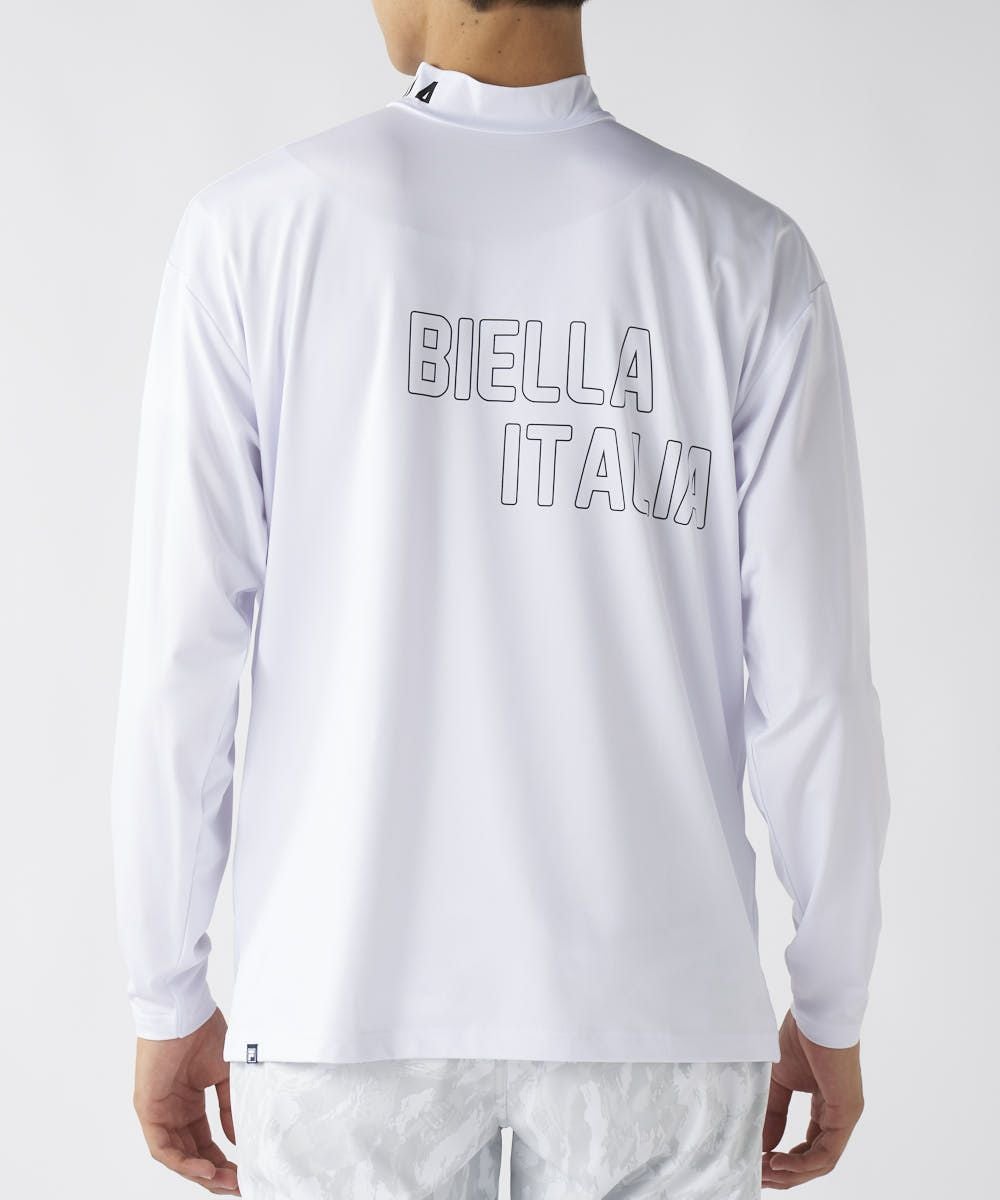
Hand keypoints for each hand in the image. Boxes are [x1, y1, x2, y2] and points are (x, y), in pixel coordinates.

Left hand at [133, 1006, 239, 1193]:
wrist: (185, 1011)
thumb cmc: (204, 1032)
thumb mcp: (224, 1075)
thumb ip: (229, 1107)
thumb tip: (237, 1138)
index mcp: (189, 1103)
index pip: (205, 1142)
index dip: (224, 1160)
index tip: (244, 1173)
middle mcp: (172, 1113)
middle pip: (192, 1155)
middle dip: (215, 1174)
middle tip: (237, 1186)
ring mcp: (159, 1114)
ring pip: (177, 1157)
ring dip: (201, 1174)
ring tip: (226, 1183)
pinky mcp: (148, 1111)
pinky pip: (163, 1148)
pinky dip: (184, 1162)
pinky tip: (206, 1168)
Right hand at [761, 1009, 864, 1188]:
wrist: (815, 1013)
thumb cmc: (799, 1036)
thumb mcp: (778, 1080)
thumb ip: (773, 1113)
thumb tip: (762, 1146)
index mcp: (826, 1106)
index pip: (809, 1146)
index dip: (786, 1161)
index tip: (759, 1164)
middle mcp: (839, 1115)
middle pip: (815, 1160)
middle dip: (786, 1174)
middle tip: (758, 1177)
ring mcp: (845, 1116)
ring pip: (822, 1162)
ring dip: (791, 1174)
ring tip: (764, 1173)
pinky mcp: (847, 1113)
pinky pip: (826, 1153)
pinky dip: (801, 1163)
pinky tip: (777, 1162)